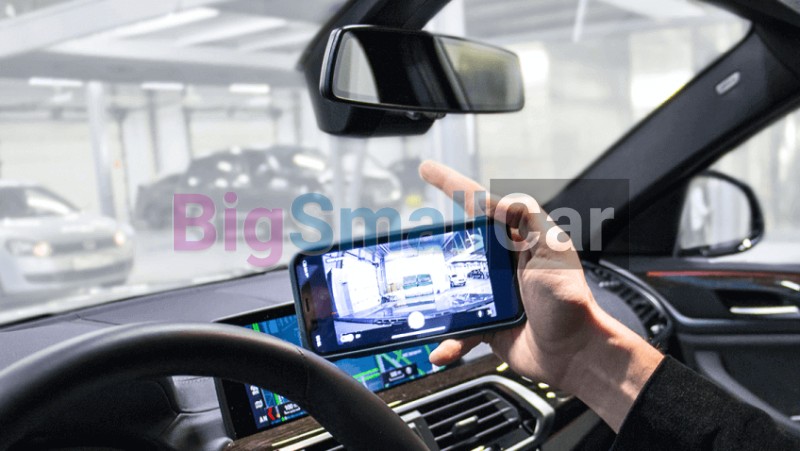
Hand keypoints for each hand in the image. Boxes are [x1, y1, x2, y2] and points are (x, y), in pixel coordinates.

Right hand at [419, 160, 662, 430]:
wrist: (574, 354)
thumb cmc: (571, 304)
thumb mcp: (555, 250)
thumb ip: (531, 219)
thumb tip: (502, 197)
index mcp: (516, 241)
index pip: (481, 206)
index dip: (453, 186)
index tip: (428, 170)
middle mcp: (500, 264)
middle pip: (457, 245)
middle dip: (434, 245)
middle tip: (414, 244)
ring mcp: (491, 295)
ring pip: (451, 288)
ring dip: (436, 298)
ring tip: (420, 303)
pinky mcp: (486, 323)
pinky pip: (459, 329)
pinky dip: (449, 339)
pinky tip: (441, 347)